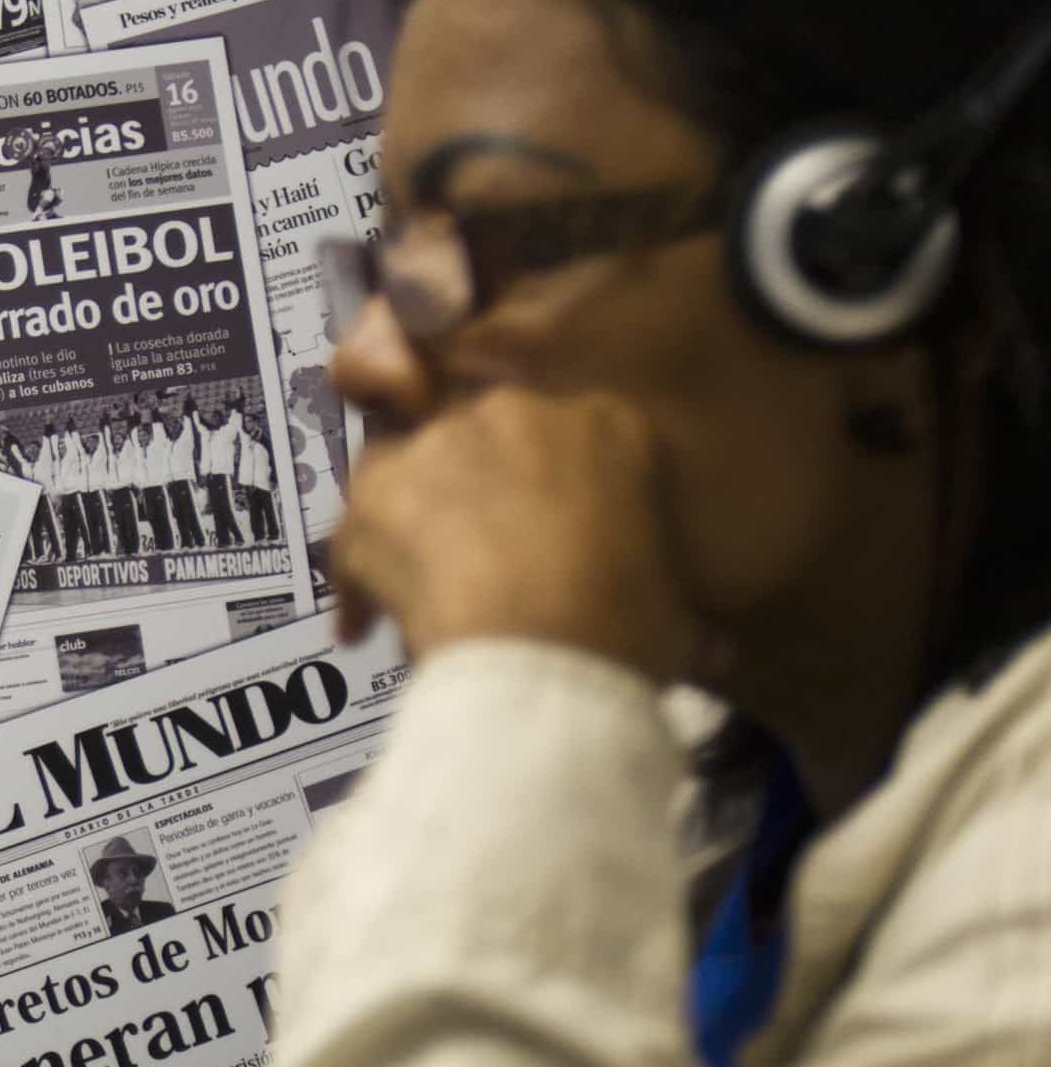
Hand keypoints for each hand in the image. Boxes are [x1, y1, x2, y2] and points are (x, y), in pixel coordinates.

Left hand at [331, 388, 722, 680]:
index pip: (569, 439)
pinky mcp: (378, 487)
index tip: (547, 542)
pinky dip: (355, 576)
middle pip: (480, 443)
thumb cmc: (623, 631)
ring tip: (420, 592)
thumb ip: (681, 617)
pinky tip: (364, 624)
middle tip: (478, 566)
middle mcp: (520, 412)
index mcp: (608, 426)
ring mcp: (442, 442)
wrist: (542, 652)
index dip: (549, 494)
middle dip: (474, 498)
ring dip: (409, 526)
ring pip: (410, 474)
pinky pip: (352, 530)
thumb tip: (712, 654)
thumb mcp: (674, 620)